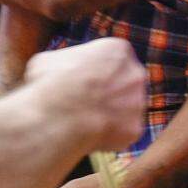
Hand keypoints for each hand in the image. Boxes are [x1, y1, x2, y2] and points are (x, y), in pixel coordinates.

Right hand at [24, 38, 145, 151]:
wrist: (60, 115)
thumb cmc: (51, 83)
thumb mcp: (49, 60)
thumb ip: (65, 64)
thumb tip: (55, 71)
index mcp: (118, 50)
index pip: (113, 59)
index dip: (96, 71)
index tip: (84, 81)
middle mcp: (135, 73)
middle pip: (124, 83)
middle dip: (109, 93)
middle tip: (86, 103)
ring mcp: (138, 102)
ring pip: (125, 110)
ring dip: (109, 115)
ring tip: (84, 122)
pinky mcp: (134, 129)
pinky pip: (122, 133)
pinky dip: (108, 137)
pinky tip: (89, 137)